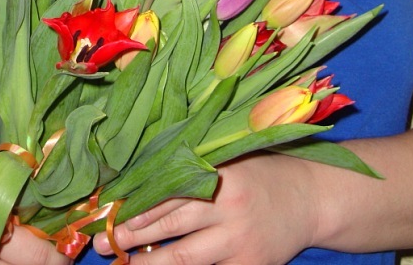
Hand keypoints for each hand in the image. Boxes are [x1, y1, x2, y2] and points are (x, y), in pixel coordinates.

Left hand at [93, 153, 315, 264]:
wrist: (309, 198)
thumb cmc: (260, 173)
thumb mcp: (230, 158)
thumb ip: (195, 165)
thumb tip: (142, 178)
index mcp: (220, 173)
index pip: (168, 189)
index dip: (136, 202)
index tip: (110, 208)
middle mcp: (228, 207)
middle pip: (170, 224)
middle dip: (132, 234)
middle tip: (103, 241)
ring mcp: (239, 240)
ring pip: (183, 257)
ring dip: (149, 263)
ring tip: (123, 262)